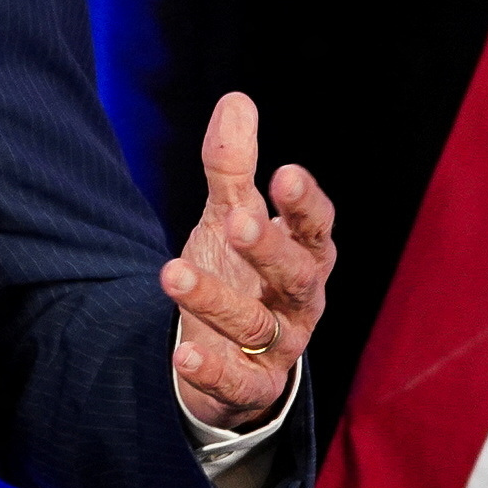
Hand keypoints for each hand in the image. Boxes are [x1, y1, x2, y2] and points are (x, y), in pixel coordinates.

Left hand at [162, 91, 335, 434]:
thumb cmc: (240, 274)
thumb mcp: (231, 217)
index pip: (316, 225)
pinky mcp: (254, 387)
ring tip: (171, 273)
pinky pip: (240, 382)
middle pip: (296, 274)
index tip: (284, 173)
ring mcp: (281, 347)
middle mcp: (301, 300)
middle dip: (268, 247)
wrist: (230, 356)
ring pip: (258, 325)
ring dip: (217, 301)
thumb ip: (232, 167)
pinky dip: (213, 369)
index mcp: (304, 253)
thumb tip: (236, 100)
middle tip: (237, 222)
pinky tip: (181, 351)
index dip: (304, 203)